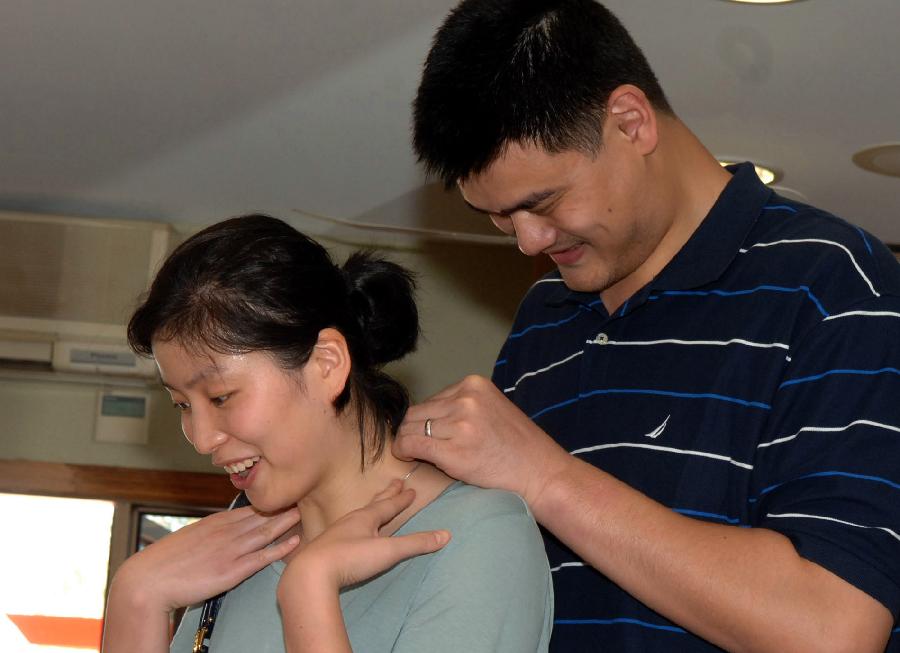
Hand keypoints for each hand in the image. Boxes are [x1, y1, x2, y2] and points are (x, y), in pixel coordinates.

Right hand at [112, 504, 300, 611]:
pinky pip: (262, 557)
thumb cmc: (165, 563)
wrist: (147, 581)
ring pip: (267, 531)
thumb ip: (211, 533)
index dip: (273, 501)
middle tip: (307, 496)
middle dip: (285, 505)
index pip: (251, 507)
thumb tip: (225, 532)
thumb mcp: (191, 538)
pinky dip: (281, 548)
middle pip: (263, 514)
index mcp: (216, 522)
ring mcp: (231, 550)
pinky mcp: (231, 571)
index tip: (290, 494)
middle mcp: (227, 531)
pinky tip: (296, 541)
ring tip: (307, 512)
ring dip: (288, 521)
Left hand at [279, 481, 449, 593]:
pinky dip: (355, 527)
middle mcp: (351, 521)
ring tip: (374, 506)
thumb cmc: (351, 558)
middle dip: (386, 495)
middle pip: (372, 504)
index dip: (401, 498)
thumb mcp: (388, 550)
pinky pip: (345, 531)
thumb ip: (416, 543)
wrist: (310, 574)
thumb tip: (446, 534)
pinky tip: (351, 534)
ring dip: (369, 509)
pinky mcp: (326, 549)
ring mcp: (336, 534)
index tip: (410, 488)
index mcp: (366, 518)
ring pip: (357, 516)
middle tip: (395, 483)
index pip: (388, 505)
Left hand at [393, 375, 571, 506]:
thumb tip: (424, 414)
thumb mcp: (491, 409)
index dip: (425, 420)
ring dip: (410, 443)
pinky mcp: (454, 451)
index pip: (431, 399)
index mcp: (474, 384)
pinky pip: (413, 446)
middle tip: (418, 447)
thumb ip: (462, 406)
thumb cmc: (518, 446)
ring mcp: (460, 425)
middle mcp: (466, 399)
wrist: (540, 472)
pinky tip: (408, 459)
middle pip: (416, 412)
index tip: (431, 435)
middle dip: (413, 431)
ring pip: (411, 429)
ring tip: (420, 456)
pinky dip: (404, 452)